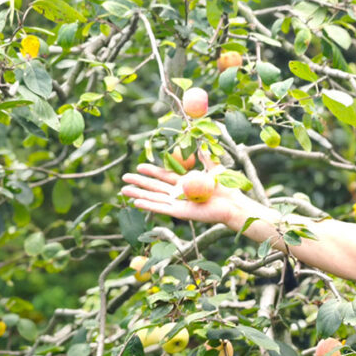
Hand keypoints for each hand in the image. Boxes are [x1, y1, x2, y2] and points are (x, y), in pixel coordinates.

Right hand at [120, 162, 252, 229]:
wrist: (232, 202)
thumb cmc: (225, 188)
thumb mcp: (213, 168)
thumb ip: (205, 157)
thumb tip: (201, 142)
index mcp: (185, 184)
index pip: (164, 177)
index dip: (151, 172)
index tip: (139, 166)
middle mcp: (178, 194)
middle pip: (154, 187)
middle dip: (139, 182)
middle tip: (124, 178)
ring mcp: (177, 204)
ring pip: (154, 198)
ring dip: (138, 194)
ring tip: (123, 190)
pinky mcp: (179, 212)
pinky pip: (160, 208)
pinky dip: (148, 205)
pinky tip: (136, 202)